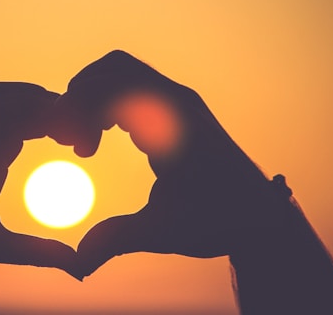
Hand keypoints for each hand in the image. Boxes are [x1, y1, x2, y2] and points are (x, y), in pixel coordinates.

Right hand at [0, 82, 77, 276]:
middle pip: (36, 101)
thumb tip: (78, 268)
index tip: (86, 151)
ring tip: (67, 135)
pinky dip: (22, 102)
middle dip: (66, 112)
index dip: (68, 126)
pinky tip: (42, 129)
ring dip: (46, 104)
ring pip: (17, 94)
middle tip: (85, 143)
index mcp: (0, 152)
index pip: (42, 121)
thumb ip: (37, 251)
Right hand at [50, 51, 291, 277]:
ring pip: (122, 71)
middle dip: (82, 97)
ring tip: (86, 144)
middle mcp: (177, 101)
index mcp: (173, 123)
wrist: (259, 215)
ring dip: (95, 97)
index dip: (81, 113)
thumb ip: (115, 239)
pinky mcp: (177, 108)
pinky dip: (109, 102)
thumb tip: (75, 265)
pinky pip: (134, 85)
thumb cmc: (216, 222)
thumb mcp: (162, 232)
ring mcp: (179, 100)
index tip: (81, 154)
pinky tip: (102, 141)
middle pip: (113, 68)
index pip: (113, 88)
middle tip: (72, 141)